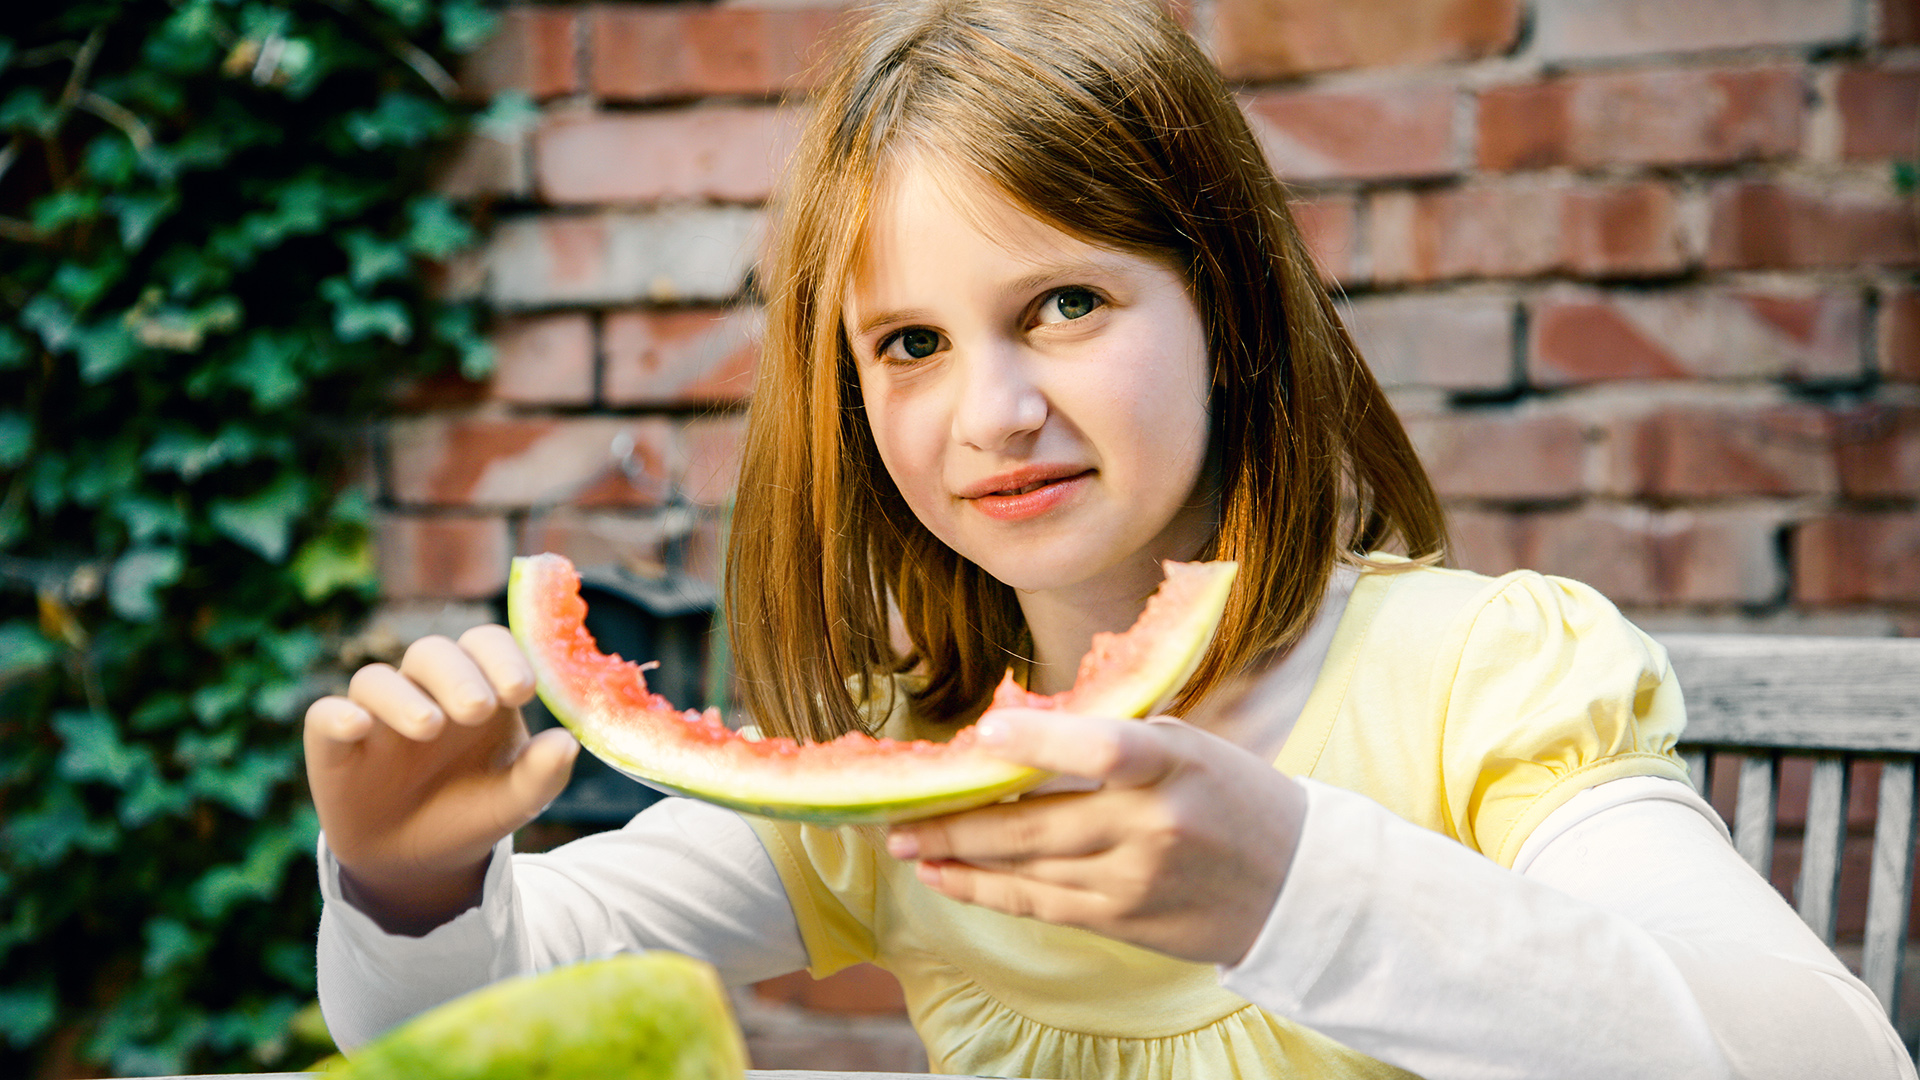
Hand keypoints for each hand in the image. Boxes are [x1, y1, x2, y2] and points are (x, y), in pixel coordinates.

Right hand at [303, 626, 578, 933]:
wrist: (421, 862)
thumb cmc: (473, 810)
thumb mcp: (516, 800)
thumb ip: (543, 772)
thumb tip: (568, 743)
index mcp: (478, 689)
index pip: (486, 645)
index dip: (502, 657)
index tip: (522, 691)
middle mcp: (425, 691)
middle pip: (432, 653)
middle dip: (458, 675)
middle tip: (479, 709)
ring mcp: (377, 715)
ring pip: (377, 679)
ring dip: (404, 697)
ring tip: (431, 726)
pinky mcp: (335, 745)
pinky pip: (325, 715)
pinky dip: (339, 716)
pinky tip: (359, 727)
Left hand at [885, 709, 1306, 966]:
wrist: (1297, 885)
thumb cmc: (1231, 796)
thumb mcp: (1188, 746)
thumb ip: (1113, 738)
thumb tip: (1017, 732)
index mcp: (1174, 765)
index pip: (1105, 748)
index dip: (1042, 738)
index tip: (983, 732)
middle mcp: (1153, 826)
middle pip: (1037, 824)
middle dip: (956, 822)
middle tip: (898, 816)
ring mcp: (1135, 881)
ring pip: (1027, 870)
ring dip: (959, 858)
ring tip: (907, 845)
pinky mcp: (1124, 920)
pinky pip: (1041, 905)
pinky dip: (987, 891)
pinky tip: (948, 877)